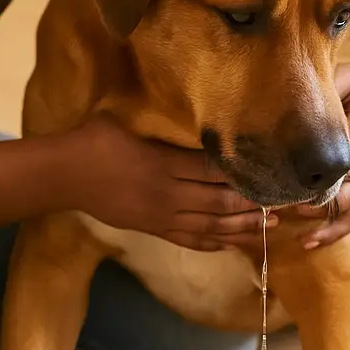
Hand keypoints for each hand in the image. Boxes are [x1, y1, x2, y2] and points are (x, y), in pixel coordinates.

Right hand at [63, 113, 275, 251]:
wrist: (63, 174)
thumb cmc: (95, 139)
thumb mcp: (128, 120)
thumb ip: (162, 122)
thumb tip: (191, 105)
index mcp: (164, 163)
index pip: (214, 171)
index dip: (246, 175)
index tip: (274, 173)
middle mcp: (168, 193)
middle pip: (220, 202)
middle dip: (255, 205)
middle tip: (286, 205)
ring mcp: (160, 216)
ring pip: (210, 226)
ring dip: (242, 227)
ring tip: (271, 227)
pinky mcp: (152, 229)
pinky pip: (189, 240)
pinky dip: (213, 243)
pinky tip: (232, 244)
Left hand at [283, 57, 349, 248]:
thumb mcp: (346, 75)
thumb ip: (323, 89)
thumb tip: (287, 98)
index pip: (326, 162)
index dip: (296, 172)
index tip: (266, 176)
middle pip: (330, 189)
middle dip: (295, 196)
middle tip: (261, 200)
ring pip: (339, 208)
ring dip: (310, 215)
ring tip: (277, 216)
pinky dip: (332, 233)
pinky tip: (307, 242)